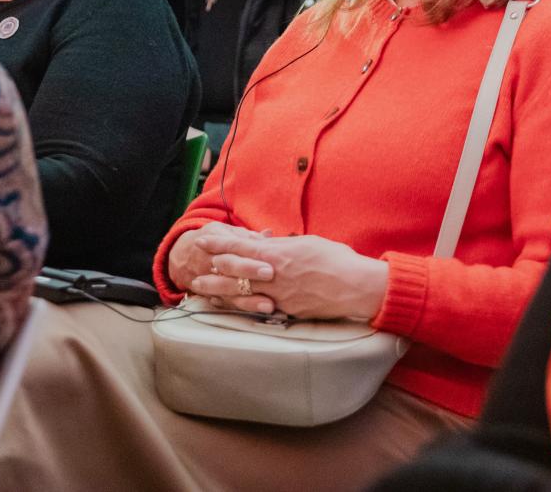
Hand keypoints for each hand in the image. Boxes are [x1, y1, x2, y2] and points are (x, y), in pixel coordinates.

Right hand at [168, 222, 274, 309]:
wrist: (181, 255)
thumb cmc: (211, 241)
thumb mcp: (224, 231)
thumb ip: (247, 236)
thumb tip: (268, 234)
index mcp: (216, 242)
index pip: (234, 248)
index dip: (250, 256)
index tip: (269, 264)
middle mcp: (211, 260)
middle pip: (230, 266)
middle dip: (249, 271)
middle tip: (269, 275)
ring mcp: (209, 279)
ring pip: (228, 290)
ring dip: (248, 299)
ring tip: (267, 305)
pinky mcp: (209, 295)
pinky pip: (224, 303)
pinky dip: (238, 308)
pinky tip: (254, 314)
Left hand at [189, 233, 389, 320]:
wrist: (356, 287)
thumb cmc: (337, 260)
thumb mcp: (309, 243)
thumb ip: (286, 246)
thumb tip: (273, 245)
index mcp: (279, 254)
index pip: (242, 247)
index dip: (220, 244)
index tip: (203, 240)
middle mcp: (274, 276)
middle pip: (236, 272)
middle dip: (212, 269)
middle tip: (194, 269)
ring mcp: (279, 295)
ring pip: (242, 293)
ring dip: (220, 291)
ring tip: (203, 291)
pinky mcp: (287, 311)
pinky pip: (258, 308)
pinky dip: (241, 306)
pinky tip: (231, 307)